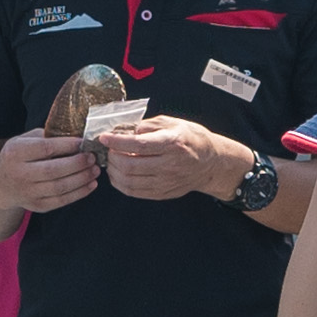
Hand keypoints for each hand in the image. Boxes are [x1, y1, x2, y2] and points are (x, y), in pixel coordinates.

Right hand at [0, 124, 110, 215]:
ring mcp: (27, 192)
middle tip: (92, 157)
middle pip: (53, 170)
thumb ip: (46, 137)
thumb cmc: (18, 157)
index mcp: (16, 153)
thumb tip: (77, 134)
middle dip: (78, 164)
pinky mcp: (36, 206)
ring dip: (82, 178)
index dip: (67, 145)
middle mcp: (19, 174)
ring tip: (95, 170)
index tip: (84, 142)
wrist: (0, 184)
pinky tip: (90, 184)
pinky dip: (79, 193)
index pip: (45, 149)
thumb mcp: (24, 141)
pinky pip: (61, 201)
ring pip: (60, 187)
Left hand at [101, 111, 254, 205]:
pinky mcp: (163, 193)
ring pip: (129, 182)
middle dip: (112, 157)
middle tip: (109, 149)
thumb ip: (149, 125)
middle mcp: (169, 165)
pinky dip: (121, 184)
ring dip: (114, 172)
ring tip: (112, 162)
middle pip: (130, 165)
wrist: (211, 162)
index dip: (117, 142)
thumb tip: (126, 130)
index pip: (138, 145)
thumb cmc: (192, 139)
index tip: (105, 137)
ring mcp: (166, 182)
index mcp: (172, 143)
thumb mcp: (174, 123)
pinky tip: (119, 174)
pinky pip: (135, 192)